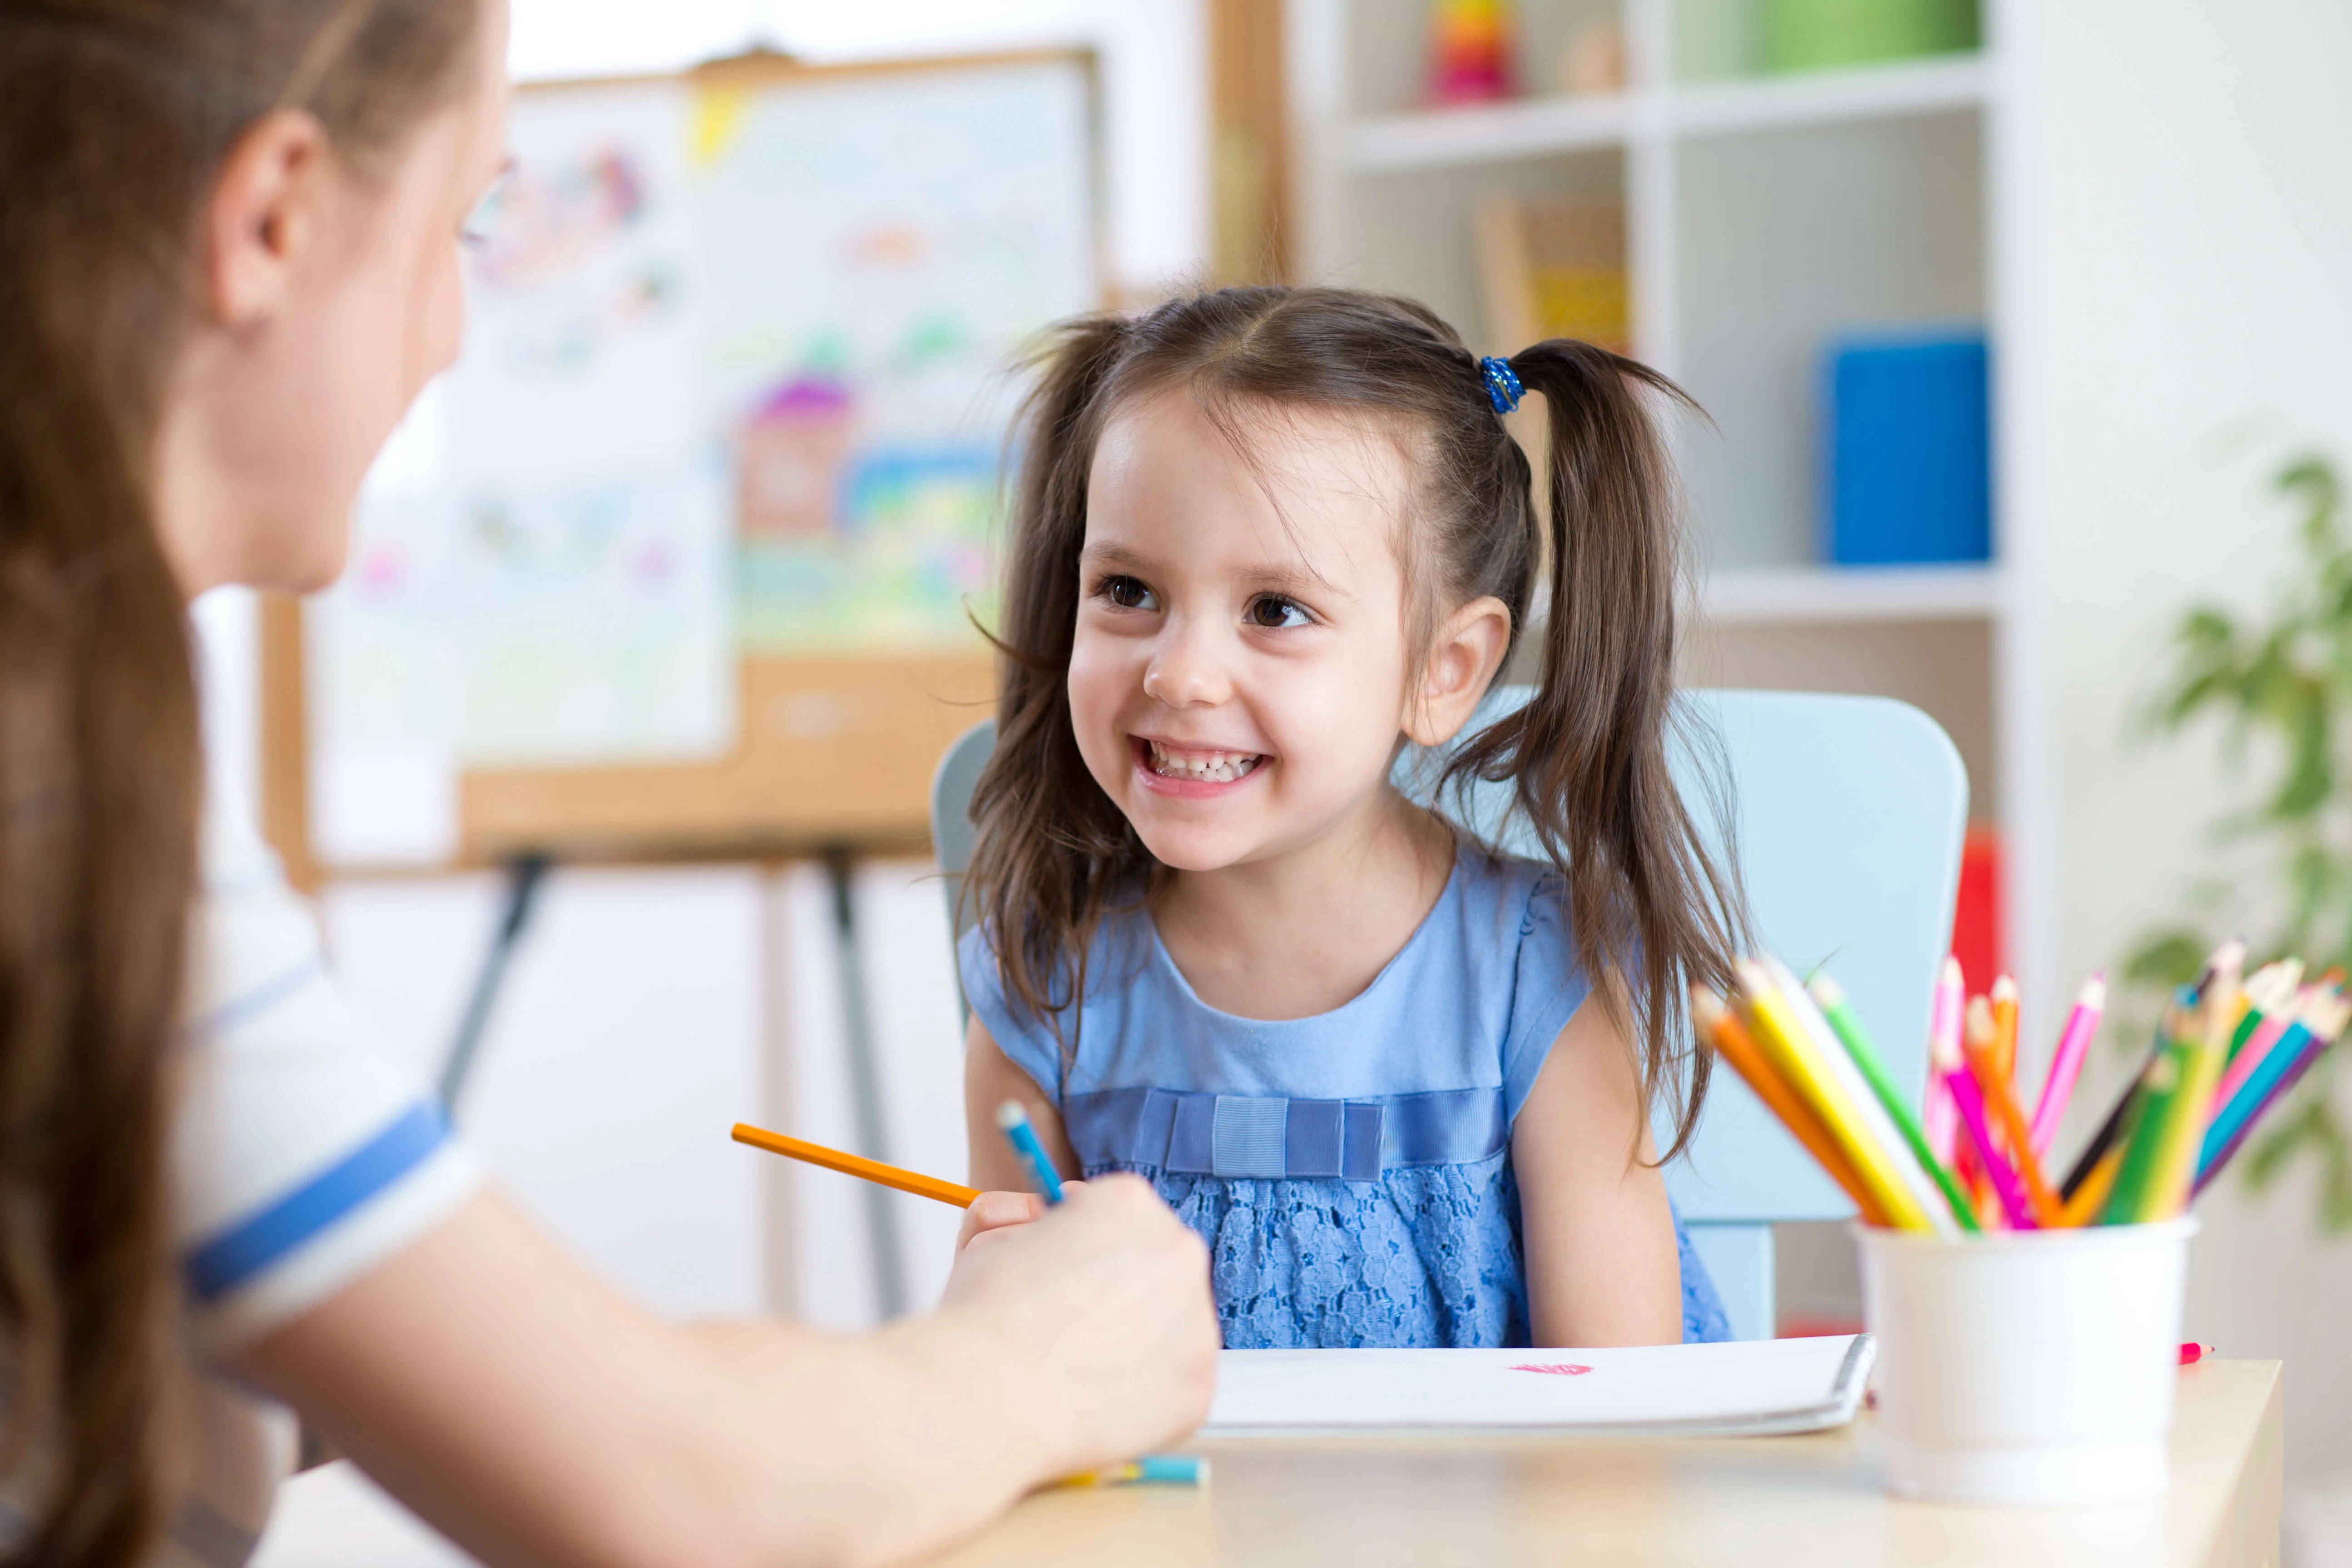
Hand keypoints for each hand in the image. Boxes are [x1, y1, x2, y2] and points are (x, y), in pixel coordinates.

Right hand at [940, 1174, 1216, 1473]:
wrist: (993, 1397)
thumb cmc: (986, 1316)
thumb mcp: (989, 1237)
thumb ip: (1025, 1222)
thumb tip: (1043, 1220)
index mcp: (1130, 1202)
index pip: (1123, 1215)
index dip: (1089, 1246)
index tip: (1068, 1273)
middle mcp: (1179, 1252)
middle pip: (1157, 1267)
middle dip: (1123, 1291)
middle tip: (1076, 1325)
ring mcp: (1198, 1322)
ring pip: (1171, 1327)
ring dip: (1137, 1342)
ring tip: (1078, 1367)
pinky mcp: (1199, 1387)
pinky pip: (1173, 1385)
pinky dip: (1142, 1395)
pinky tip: (1097, 1402)